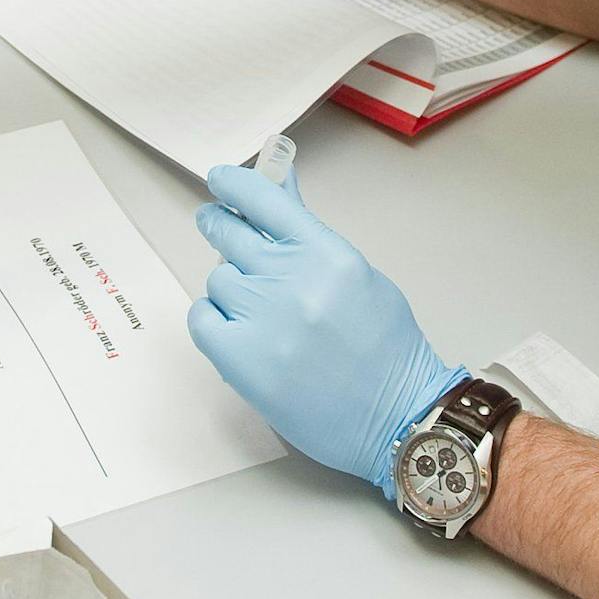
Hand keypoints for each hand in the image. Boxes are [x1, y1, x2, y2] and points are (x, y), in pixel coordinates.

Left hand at [188, 164, 465, 495]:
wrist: (396, 417)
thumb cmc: (385, 348)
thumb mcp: (356, 275)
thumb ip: (310, 236)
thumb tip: (280, 191)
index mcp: (325, 253)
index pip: (263, 200)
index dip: (234, 185)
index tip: (219, 182)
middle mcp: (290, 280)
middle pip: (229, 233)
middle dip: (218, 224)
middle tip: (214, 224)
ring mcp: (262, 320)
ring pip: (219, 279)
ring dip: (231, 287)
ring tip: (258, 309)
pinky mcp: (239, 360)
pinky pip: (202, 319)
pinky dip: (213, 318)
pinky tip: (234, 327)